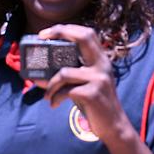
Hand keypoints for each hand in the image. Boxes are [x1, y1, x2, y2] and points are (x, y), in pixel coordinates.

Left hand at [34, 24, 133, 143]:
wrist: (113, 125)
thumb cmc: (95, 102)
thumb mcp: (87, 82)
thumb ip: (72, 73)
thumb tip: (40, 74)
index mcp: (101, 59)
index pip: (87, 33)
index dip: (67, 28)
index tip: (47, 32)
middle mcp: (102, 64)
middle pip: (83, 38)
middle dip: (60, 33)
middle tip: (42, 38)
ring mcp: (99, 78)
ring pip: (65, 72)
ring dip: (50, 84)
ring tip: (47, 95)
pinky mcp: (92, 94)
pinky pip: (66, 91)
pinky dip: (55, 97)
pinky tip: (54, 104)